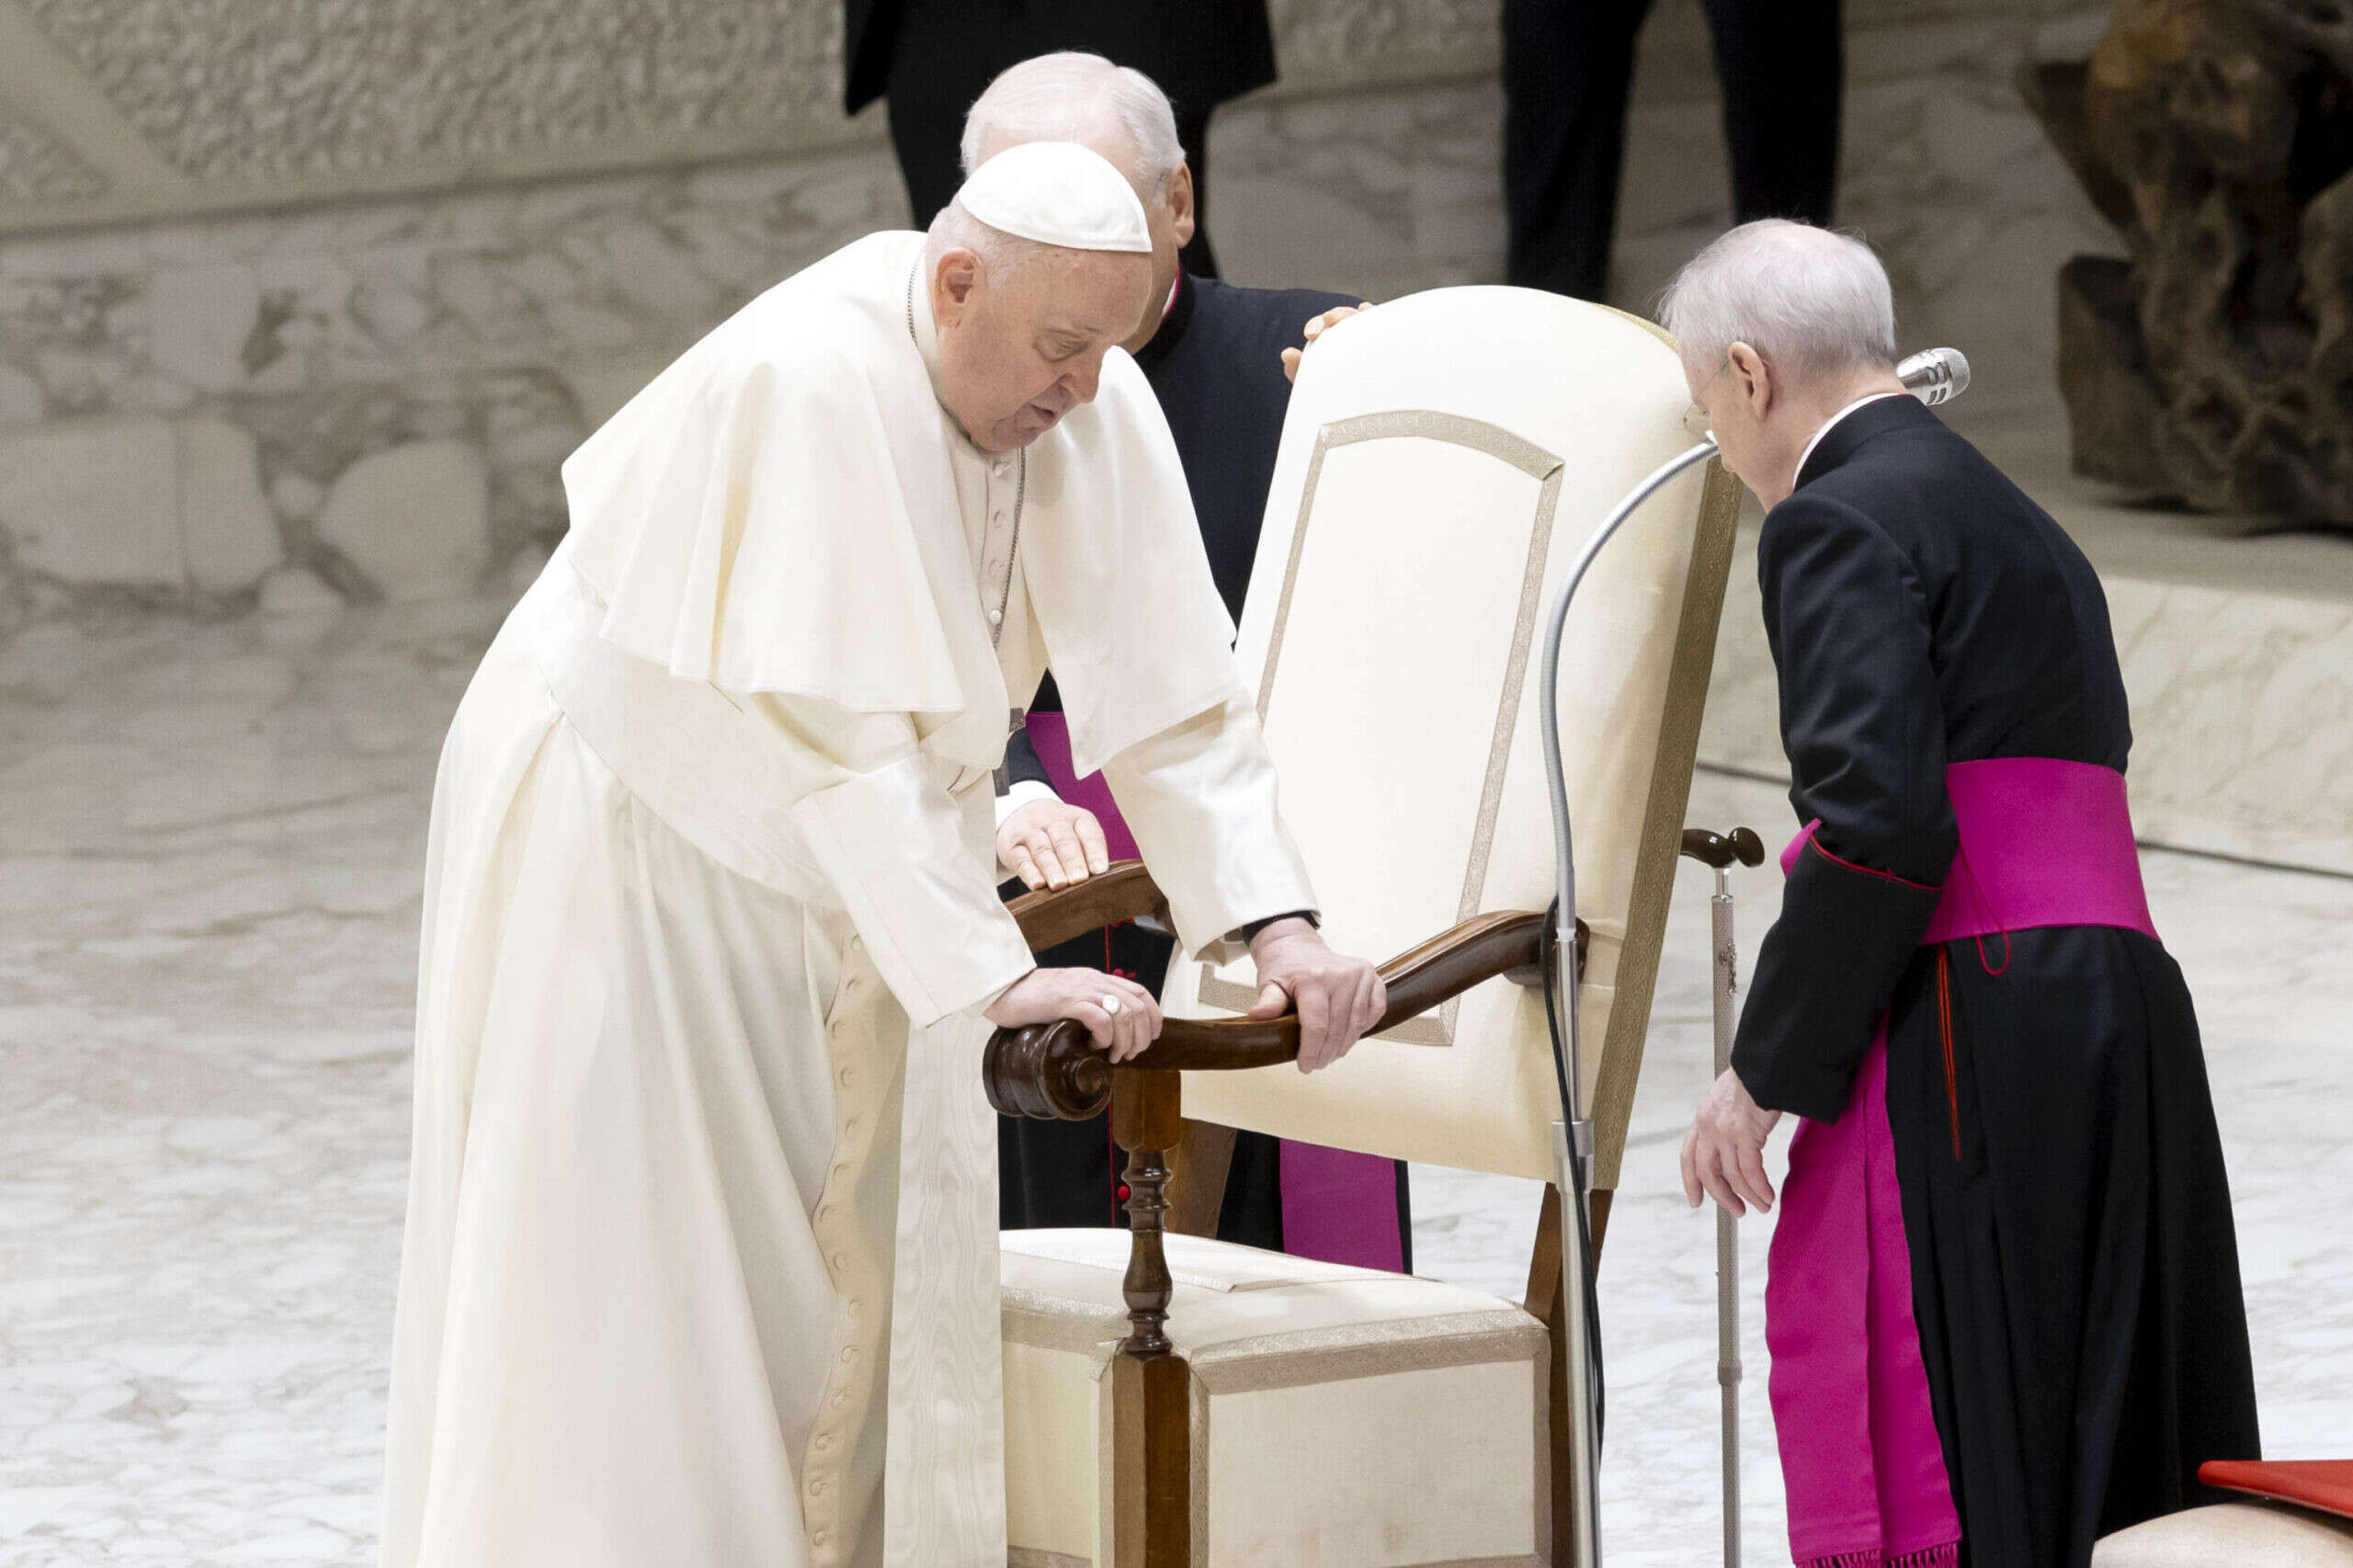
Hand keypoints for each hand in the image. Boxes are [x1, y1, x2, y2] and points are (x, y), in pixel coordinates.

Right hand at [985, 967, 1161, 1062]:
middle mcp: (1094, 982)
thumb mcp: (1069, 995)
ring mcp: (1081, 990)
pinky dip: (1105, 1036)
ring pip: (1123, 1014)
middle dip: (1141, 1036)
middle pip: (1137, 1007)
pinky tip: (1094, 1045)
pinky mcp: (1067, 1002)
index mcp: (1097, 979)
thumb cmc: (1033, 998)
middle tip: (1129, 1055)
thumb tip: (1108, 1029)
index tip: (1151, 1037)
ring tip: (1113, 1055)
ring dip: (1125, 1041)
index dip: (1153, 1016)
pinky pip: (1099, 1018)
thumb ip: (1088, 1003)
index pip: (1140, 992)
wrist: (1004, 988)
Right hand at [996, 798, 1109, 890]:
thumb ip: (1088, 855)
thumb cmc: (1057, 836)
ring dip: (1052, 868)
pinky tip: (1037, 885)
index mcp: (1076, 818)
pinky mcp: (1012, 846)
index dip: (1095, 850)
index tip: (1100, 870)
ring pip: (1042, 848)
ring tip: (1059, 884)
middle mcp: (1053, 820)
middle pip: (1064, 839)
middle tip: (1079, 879)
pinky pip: (1021, 859)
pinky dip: (1030, 873)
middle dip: (1072, 860)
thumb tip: (1101, 883)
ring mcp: (1030, 832)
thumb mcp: (1076, 835)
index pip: (1088, 831)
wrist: (1020, 815)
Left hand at [1244, 918, 1385, 1072]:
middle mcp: (1342, 975)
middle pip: (1337, 1029)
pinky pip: (1375, 1011)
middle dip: (1326, 1053)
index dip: (1311, 1051)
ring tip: (1331, 1055)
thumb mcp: (1269, 983)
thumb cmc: (1283, 968)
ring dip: (1344, 1045)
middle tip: (1317, 1064)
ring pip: (1356, 1025)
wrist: (1298, 946)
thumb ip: (1269, 1001)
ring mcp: (1361, 975)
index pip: (1316, 1025)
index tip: (1305, 1067)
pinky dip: (1363, 1028)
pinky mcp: (1373, 977)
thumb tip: (1257, 1016)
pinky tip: (1348, 1036)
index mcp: (1315, 978)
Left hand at [1280, 302, 1372, 381]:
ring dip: (1358, 312)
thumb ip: (1297, 368)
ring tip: (1359, 310)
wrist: (1354, 405)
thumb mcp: (1313, 381)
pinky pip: (1380, 324)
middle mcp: (1346, 331)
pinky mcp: (1381, 340)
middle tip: (1329, 321)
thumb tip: (1286, 353)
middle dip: (1335, 315)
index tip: (1310, 334)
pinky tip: (1367, 308)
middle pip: (1341, 315)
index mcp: (1327, 337)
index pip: (1321, 324)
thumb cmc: (1331, 390)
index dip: (1316, 324)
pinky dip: (1374, 314)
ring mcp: (1365, 334)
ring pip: (1361, 317)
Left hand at [1680, 1067, 1782, 1215]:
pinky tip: (1768, 1195)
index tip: (1695, 1200)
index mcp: (1701, 1119)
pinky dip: (1760, 1187)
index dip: (1690, 1181)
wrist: (1764, 1066)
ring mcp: (1725, 1131)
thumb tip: (1731, 1148)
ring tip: (1762, 1205)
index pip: (1688, 1156)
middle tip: (1737, 1210)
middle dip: (1722, 1196)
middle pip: (1708, 1173)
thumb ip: (1723, 1124)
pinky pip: (1751, 1171)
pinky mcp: (1745, 1134)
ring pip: (1733, 1176)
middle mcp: (1708, 1127)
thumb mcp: (1726, 1101)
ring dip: (1749, 1195)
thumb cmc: (1753, 1081)